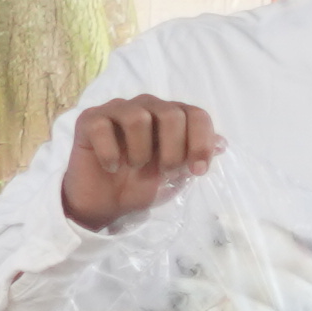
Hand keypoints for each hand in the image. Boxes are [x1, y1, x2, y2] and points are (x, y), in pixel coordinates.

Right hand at [56, 96, 221, 230]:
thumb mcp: (175, 177)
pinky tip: (111, 167)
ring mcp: (117, 110)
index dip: (201, 141)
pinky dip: (110, 153)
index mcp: (171, 117)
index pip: (196, 114)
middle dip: (173, 149)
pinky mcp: (90, 120)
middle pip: (171, 113)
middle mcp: (147, 107)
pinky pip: (103, 127)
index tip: (197, 171)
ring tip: (135, 167)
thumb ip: (194, 158)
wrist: (104, 204)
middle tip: (164, 171)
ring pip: (137, 117)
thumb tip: (221, 144)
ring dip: (141, 151)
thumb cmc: (140, 186)